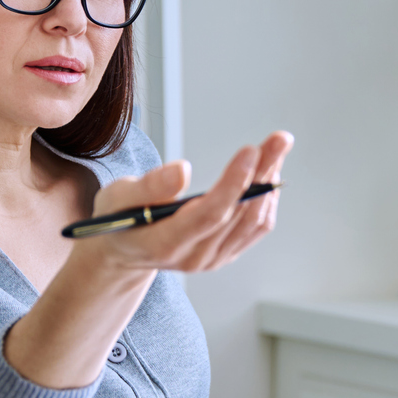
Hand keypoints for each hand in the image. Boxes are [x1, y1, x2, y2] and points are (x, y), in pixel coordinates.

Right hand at [76, 131, 291, 276]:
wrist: (123, 252)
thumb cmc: (119, 218)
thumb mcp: (118, 196)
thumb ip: (149, 185)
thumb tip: (183, 170)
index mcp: (166, 243)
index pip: (209, 215)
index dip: (233, 183)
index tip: (251, 150)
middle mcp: (195, 256)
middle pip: (238, 213)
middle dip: (261, 172)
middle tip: (279, 138)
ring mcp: (213, 259)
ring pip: (254, 218)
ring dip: (269, 180)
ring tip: (276, 147)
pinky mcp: (225, 254)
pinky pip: (255, 226)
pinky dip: (267, 197)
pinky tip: (268, 171)